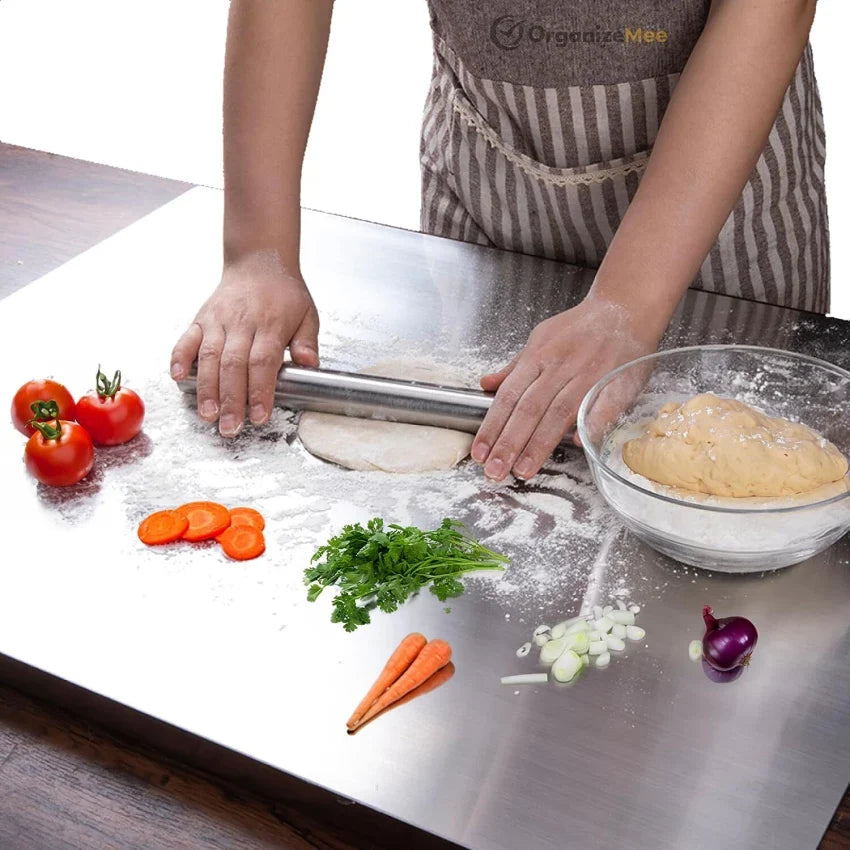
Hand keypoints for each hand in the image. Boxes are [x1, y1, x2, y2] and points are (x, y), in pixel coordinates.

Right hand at [170, 249, 318, 436]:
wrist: (258, 260)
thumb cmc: (284, 292)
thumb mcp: (307, 314)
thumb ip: (307, 341)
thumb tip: (309, 363)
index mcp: (270, 324)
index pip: (263, 362)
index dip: (259, 391)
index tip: (259, 415)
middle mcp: (241, 322)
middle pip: (233, 365)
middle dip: (231, 400)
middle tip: (230, 427)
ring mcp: (217, 321)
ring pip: (208, 357)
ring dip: (206, 389)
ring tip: (208, 414)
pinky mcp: (201, 318)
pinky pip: (186, 339)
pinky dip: (179, 358)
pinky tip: (177, 378)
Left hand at [471, 295, 661, 480]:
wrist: (625, 307)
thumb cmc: (581, 328)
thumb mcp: (540, 338)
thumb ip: (514, 367)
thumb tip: (486, 385)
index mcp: (538, 356)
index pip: (508, 397)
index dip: (492, 426)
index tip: (480, 452)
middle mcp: (560, 367)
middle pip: (529, 409)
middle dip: (509, 443)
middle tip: (495, 471)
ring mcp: (589, 376)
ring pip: (559, 412)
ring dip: (540, 444)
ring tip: (522, 470)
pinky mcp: (617, 382)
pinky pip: (604, 406)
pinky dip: (591, 424)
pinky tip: (576, 444)